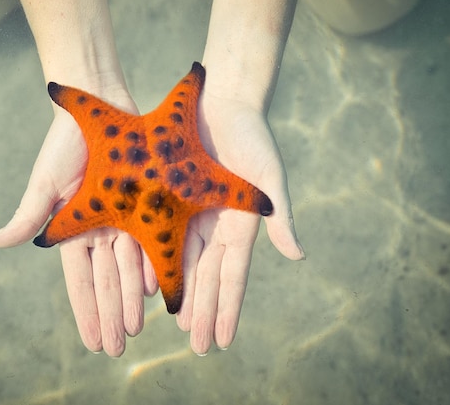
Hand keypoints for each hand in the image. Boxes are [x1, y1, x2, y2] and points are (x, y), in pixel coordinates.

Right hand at [0, 94, 157, 356]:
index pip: (79, 281)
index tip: (92, 343)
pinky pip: (150, 240)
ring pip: (128, 267)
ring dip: (131, 300)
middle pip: (105, 281)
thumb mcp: (46, 182)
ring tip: (137, 330)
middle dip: (110, 316)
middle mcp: (98, 228)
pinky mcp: (144, 203)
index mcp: (72, 229)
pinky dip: (152, 266)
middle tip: (118, 348)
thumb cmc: (65, 143)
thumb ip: (28, 216)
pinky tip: (159, 291)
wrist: (97, 105)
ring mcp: (121, 217)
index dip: (86, 312)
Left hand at [176, 90, 303, 354]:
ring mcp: (194, 214)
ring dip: (184, 295)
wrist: (222, 102)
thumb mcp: (270, 177)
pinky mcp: (171, 199)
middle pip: (209, 277)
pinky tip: (152, 286)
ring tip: (181, 326)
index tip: (225, 340)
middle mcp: (216, 225)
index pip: (233, 275)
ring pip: (186, 263)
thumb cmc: (252, 137)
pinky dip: (159, 262)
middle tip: (200, 346)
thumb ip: (280, 216)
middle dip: (206, 312)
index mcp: (240, 225)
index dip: (229, 308)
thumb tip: (298, 256)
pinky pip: (163, 235)